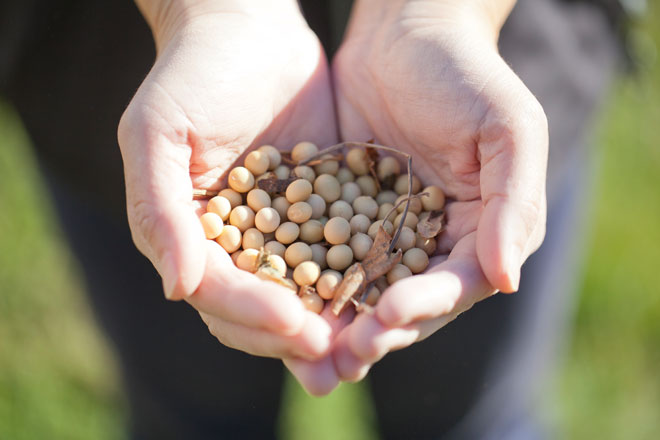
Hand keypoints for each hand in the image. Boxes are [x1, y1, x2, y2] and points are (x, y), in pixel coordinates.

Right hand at [118, 0, 337, 362]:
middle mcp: (232, 245)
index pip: (216, 293)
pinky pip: (338, 254)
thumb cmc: (193, 75)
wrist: (250, 30)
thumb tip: (177, 290)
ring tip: (366, 352)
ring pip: (302, 293)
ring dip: (332, 326)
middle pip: (259, 308)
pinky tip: (389, 299)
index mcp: (189, 236)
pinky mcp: (320, 211)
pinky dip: (359, 281)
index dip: (252, 314)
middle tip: (338, 360)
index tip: (297, 327)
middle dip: (295, 338)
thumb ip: (160, 209)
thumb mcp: (159, 132)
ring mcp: (278, 232)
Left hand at [330, 0, 547, 380]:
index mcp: (479, 229)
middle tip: (342, 357)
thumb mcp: (507, 129)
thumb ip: (513, 203)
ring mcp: (386, 230)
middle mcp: (433, 240)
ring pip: (363, 288)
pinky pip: (325, 253)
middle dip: (377, 330)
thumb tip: (506, 281)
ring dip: (338, 322)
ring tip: (310, 352)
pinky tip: (281, 301)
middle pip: (407, 300)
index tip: (386, 320)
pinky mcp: (344, 212)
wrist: (405, 33)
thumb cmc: (466, 73)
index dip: (424, 307)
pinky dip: (308, 280)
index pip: (455, 283)